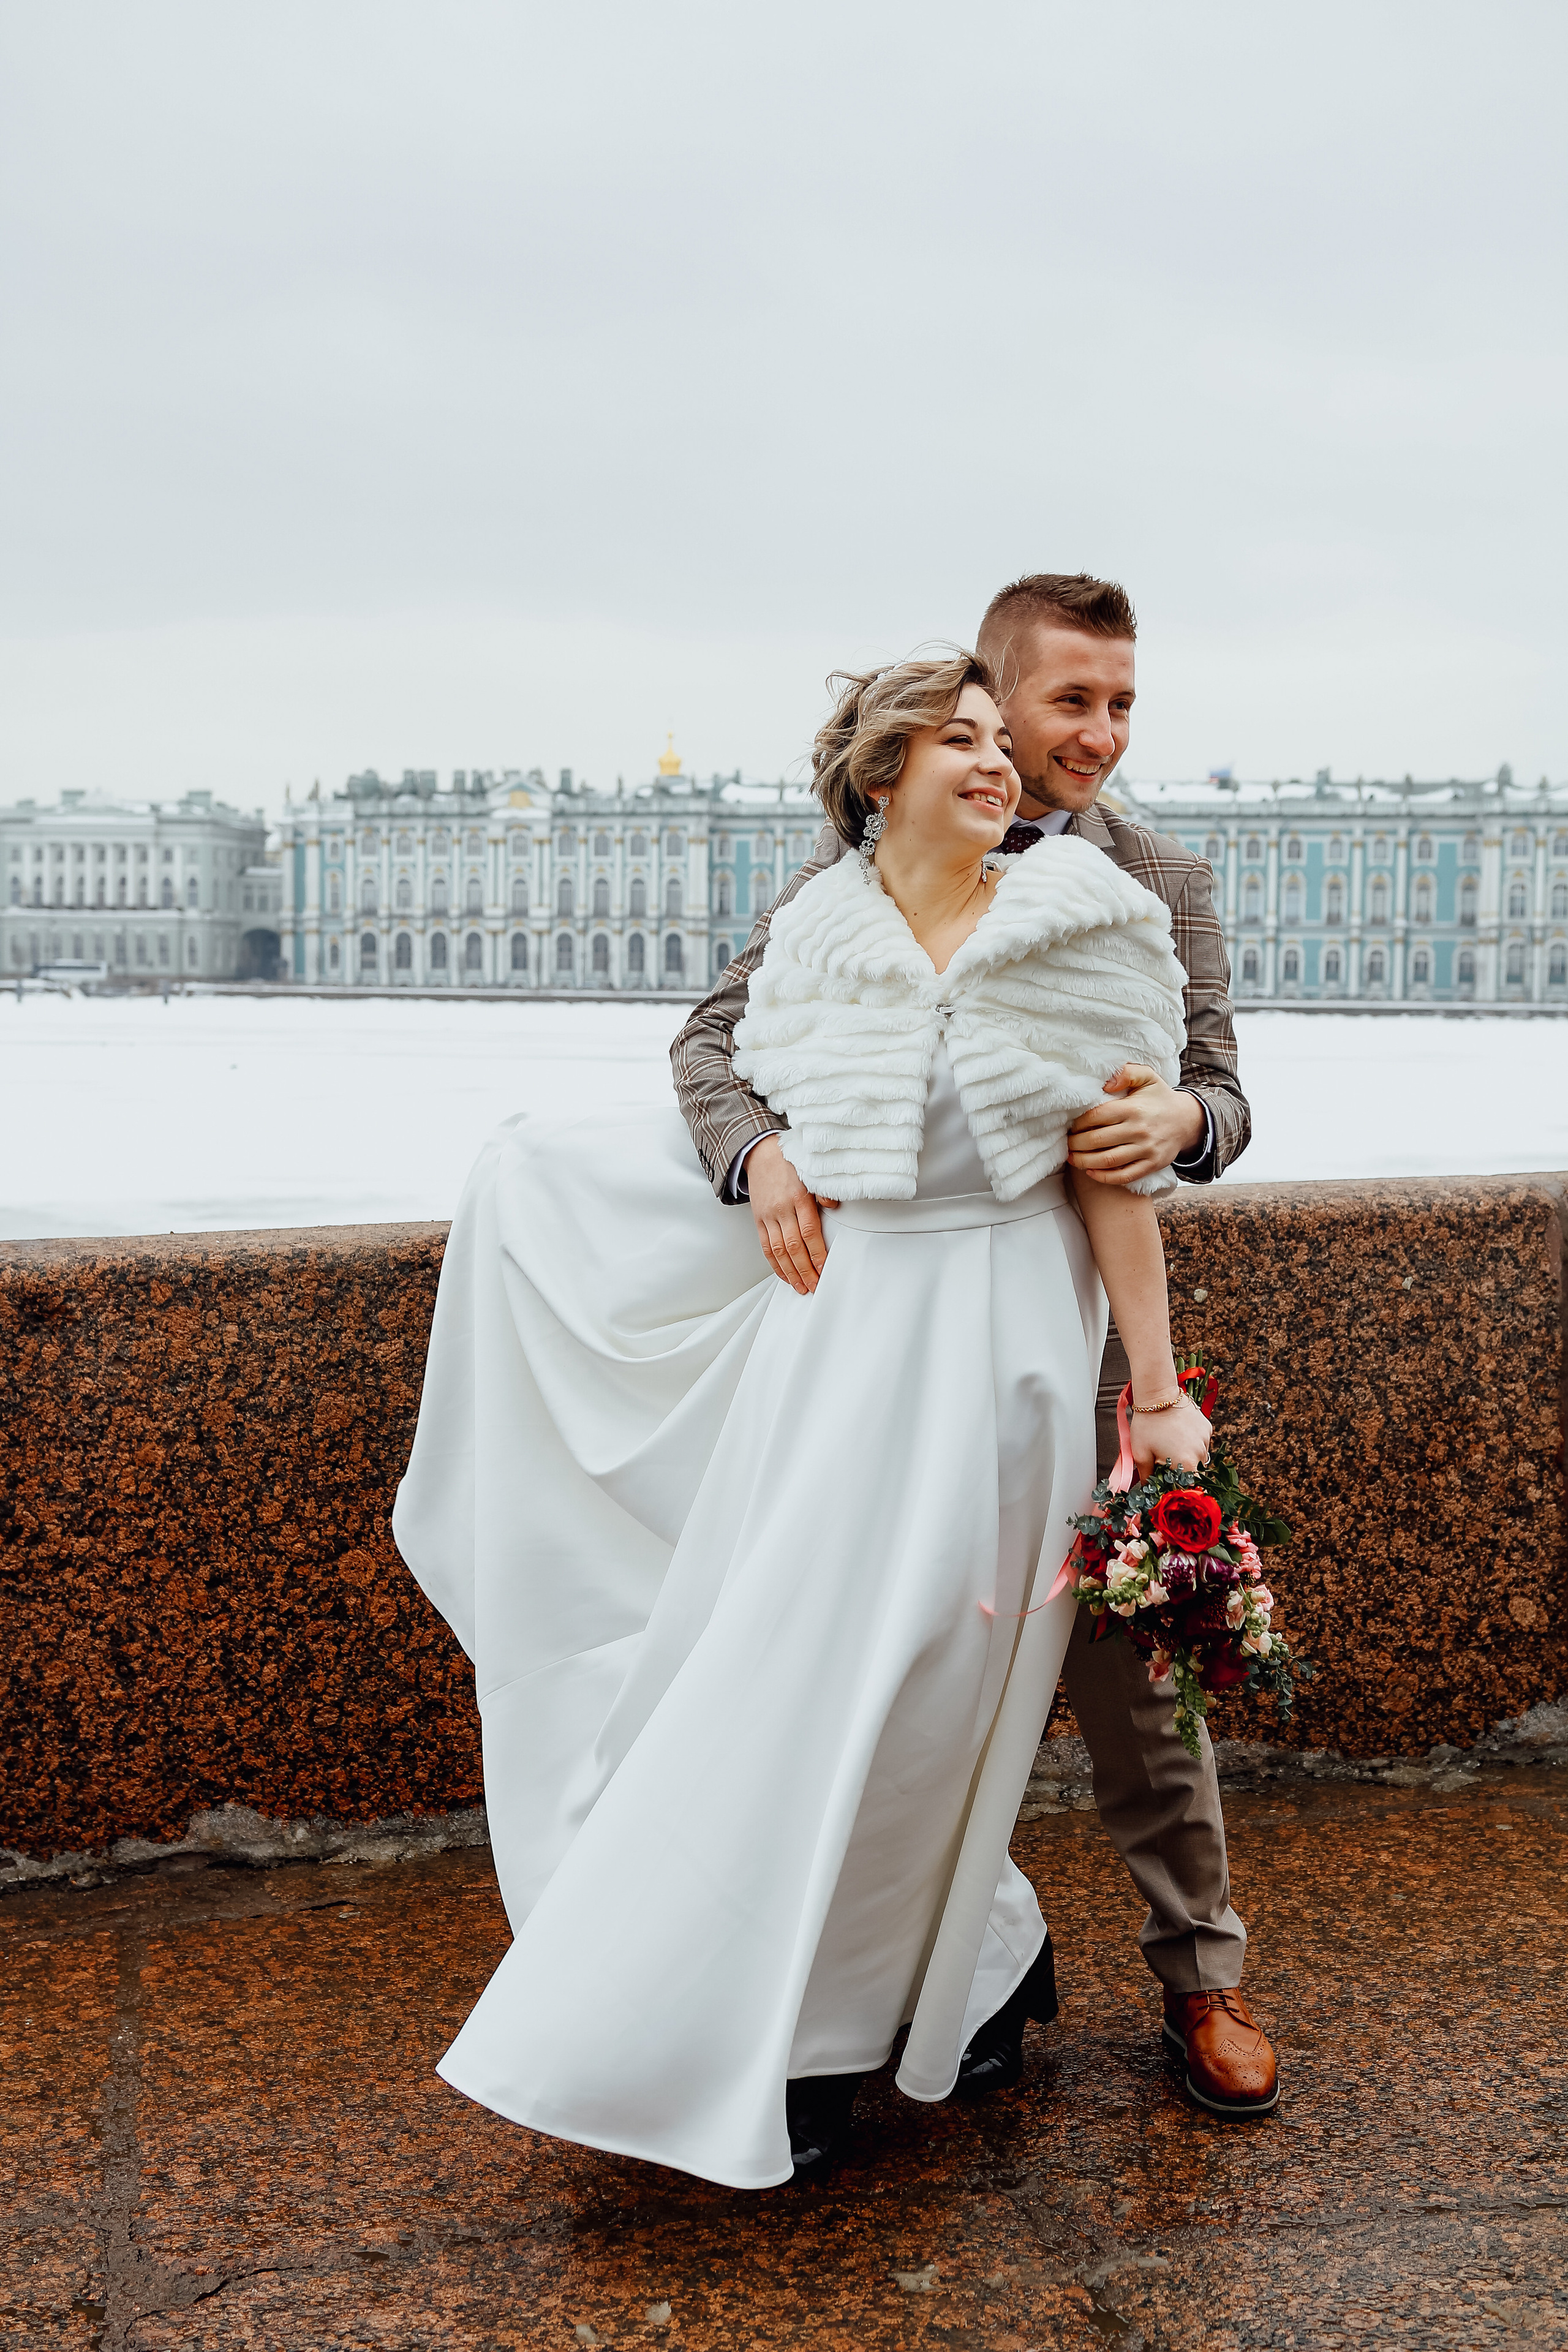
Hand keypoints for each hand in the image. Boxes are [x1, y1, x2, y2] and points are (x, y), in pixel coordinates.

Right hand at [746, 1135, 834, 1294]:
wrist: (761, 1154)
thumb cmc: (790, 1164)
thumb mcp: (812, 1171)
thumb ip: (824, 1190)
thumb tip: (833, 1205)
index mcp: (798, 1197)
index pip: (809, 1232)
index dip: (817, 1254)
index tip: (824, 1269)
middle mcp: (781, 1209)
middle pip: (793, 1247)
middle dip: (805, 1270)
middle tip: (815, 1286)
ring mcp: (768, 1216)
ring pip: (778, 1251)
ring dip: (790, 1272)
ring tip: (801, 1287)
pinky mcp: (758, 1220)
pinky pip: (766, 1247)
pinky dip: (775, 1264)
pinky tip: (784, 1275)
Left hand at [1068, 1067, 1204, 1185]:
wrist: (1187, 1121)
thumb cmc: (1159, 1098)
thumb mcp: (1147, 1077)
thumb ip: (1127, 1072)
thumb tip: (1105, 1083)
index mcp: (1133, 1108)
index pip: (1096, 1116)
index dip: (1078, 1123)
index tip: (1070, 1126)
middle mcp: (1139, 1129)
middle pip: (1097, 1140)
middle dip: (1076, 1144)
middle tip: (1067, 1144)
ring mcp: (1146, 1149)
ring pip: (1107, 1161)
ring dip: (1084, 1162)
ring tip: (1072, 1158)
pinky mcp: (1151, 1165)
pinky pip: (1124, 1176)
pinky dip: (1104, 1177)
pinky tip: (1091, 1172)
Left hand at [1130, 1393, 1211, 1479]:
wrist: (1157, 1396)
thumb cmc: (1147, 1424)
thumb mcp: (1141, 1454)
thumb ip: (1146, 1476)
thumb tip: (1148, 1489)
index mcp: (1186, 1464)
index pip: (1188, 1486)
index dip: (1178, 1486)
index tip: (1168, 1482)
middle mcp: (1200, 1453)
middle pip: (1194, 1472)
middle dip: (1181, 1471)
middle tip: (1165, 1461)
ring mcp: (1206, 1440)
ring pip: (1199, 1457)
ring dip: (1187, 1456)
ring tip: (1170, 1445)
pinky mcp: (1207, 1428)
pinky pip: (1201, 1442)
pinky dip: (1192, 1443)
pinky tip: (1178, 1434)